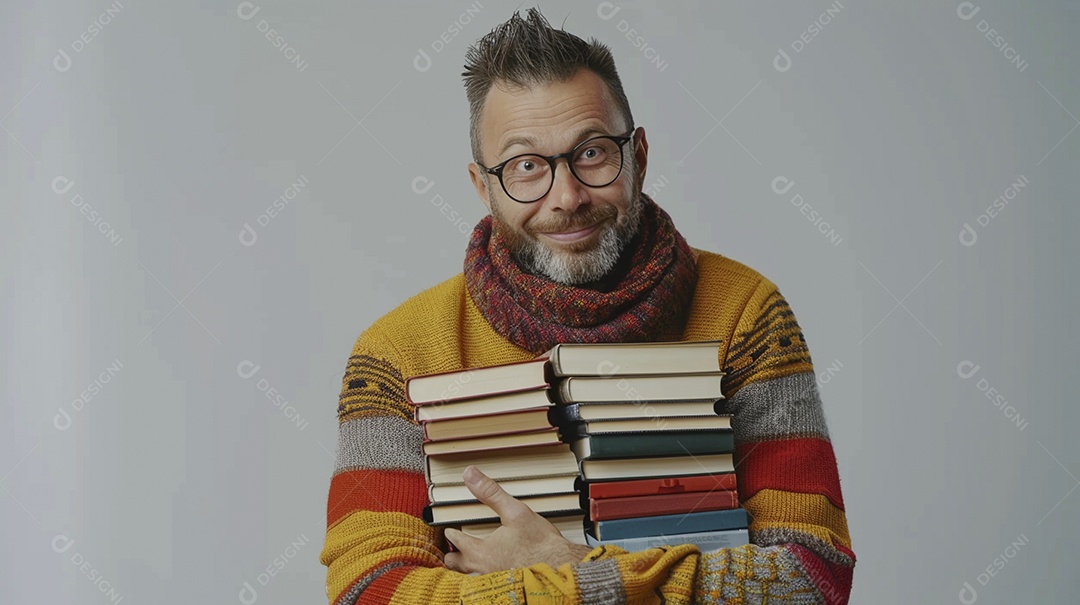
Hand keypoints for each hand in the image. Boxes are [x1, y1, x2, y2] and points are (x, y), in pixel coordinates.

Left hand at [442, 465, 592, 573]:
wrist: (561, 567)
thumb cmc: (541, 544)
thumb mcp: (515, 511)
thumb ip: (491, 493)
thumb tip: (471, 475)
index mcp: (481, 551)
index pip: (458, 541)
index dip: (452, 533)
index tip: (450, 530)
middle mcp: (483, 569)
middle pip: (457, 565)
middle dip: (453, 556)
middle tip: (451, 550)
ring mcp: (493, 582)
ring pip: (469, 577)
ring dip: (465, 569)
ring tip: (465, 563)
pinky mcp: (505, 589)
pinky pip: (485, 585)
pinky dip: (481, 578)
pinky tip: (490, 573)